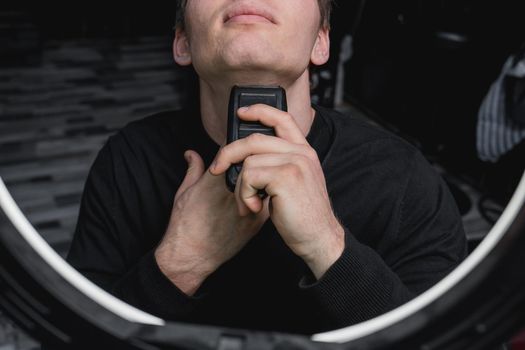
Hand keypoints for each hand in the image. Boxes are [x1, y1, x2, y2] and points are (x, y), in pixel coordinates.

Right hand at [155, 150, 268, 295]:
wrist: (193, 256)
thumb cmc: (184, 226)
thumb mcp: (183, 192)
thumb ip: (193, 169)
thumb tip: (191, 154)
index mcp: (216, 180)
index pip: (235, 150)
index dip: (238, 145)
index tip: (238, 147)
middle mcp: (235, 191)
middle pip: (254, 165)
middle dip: (254, 160)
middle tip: (253, 161)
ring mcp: (249, 206)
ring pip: (266, 182)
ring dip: (264, 177)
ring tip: (260, 178)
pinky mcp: (258, 222)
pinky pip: (270, 201)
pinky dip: (269, 195)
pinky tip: (263, 197)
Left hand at [210, 104, 344, 278]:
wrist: (318, 238)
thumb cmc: (302, 216)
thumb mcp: (294, 183)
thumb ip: (277, 165)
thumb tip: (246, 159)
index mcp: (304, 152)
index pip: (282, 119)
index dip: (260, 110)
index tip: (242, 112)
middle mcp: (301, 153)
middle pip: (253, 139)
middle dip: (228, 154)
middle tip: (218, 170)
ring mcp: (295, 162)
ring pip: (248, 161)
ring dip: (240, 187)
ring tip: (249, 203)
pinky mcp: (286, 176)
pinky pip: (249, 176)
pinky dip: (245, 194)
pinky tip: (255, 207)